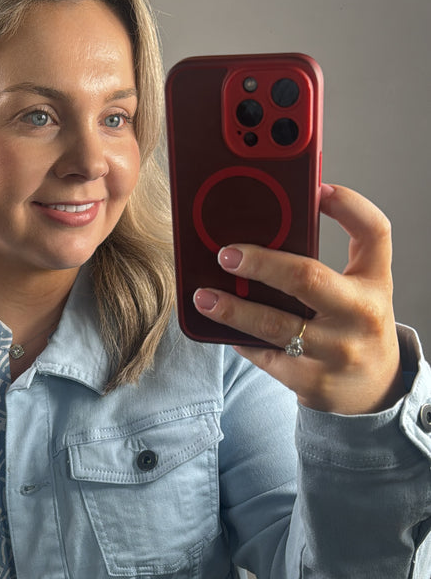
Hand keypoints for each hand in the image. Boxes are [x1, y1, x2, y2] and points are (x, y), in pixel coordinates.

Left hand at [193, 184, 403, 413]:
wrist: (374, 391)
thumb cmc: (358, 325)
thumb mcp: (361, 287)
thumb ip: (337, 253)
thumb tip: (289, 213)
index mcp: (374, 283)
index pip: (373, 232)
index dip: (349, 204)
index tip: (317, 187)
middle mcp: (360, 315)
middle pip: (306, 277)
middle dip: (260, 263)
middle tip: (226, 254)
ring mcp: (335, 352)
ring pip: (274, 325)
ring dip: (232, 309)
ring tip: (203, 297)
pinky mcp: (311, 381)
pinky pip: (265, 355)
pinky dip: (240, 339)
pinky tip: (221, 326)